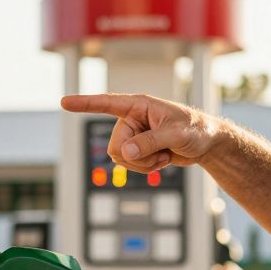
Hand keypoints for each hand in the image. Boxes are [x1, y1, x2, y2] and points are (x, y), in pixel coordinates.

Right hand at [61, 93, 224, 172]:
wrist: (206, 144)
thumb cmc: (196, 129)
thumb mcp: (176, 134)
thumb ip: (150, 142)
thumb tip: (125, 153)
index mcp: (139, 105)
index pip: (106, 103)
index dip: (84, 103)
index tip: (64, 102)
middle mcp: (132, 119)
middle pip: (115, 146)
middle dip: (138, 156)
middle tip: (161, 151)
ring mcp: (134, 136)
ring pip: (120, 159)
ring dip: (144, 163)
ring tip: (163, 154)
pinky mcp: (138, 150)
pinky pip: (130, 166)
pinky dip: (148, 167)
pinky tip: (162, 159)